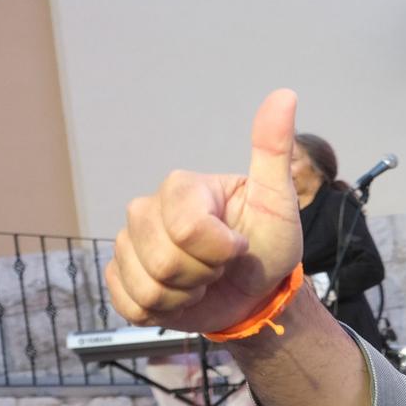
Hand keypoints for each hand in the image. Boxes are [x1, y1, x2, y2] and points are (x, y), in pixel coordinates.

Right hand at [106, 90, 303, 333]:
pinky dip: (164, 311)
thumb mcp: (278, 200)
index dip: (221, 250)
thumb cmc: (267, 245)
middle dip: (205, 275)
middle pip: (166, 262)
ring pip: (149, 286)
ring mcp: (128, 245)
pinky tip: (180, 296)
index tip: (238, 246)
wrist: (255, 293)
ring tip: (202, 282)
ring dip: (187, 295)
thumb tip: (284, 95)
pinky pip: (131, 304)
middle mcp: (145, 211)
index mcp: (181, 189)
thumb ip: (273, 151)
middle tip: (220, 267)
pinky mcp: (120, 279)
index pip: (188, 229)